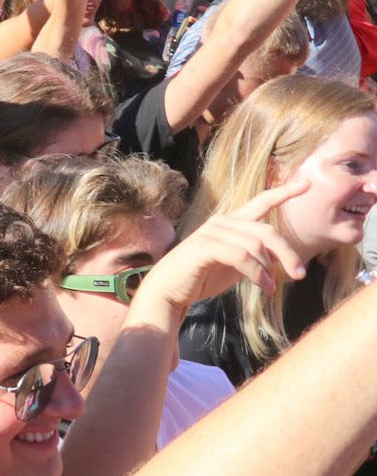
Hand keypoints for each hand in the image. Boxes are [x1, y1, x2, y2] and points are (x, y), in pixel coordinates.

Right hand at [137, 179, 308, 312]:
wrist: (168, 291)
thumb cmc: (201, 278)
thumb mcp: (236, 266)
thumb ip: (257, 256)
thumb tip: (283, 258)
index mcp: (230, 223)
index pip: (261, 202)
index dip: (284, 192)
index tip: (307, 184)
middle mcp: (221, 222)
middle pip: (267, 231)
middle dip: (288, 253)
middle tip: (300, 275)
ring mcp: (211, 232)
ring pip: (256, 245)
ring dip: (269, 270)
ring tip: (271, 289)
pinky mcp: (204, 247)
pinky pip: (242, 256)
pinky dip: (257, 273)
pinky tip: (263, 287)